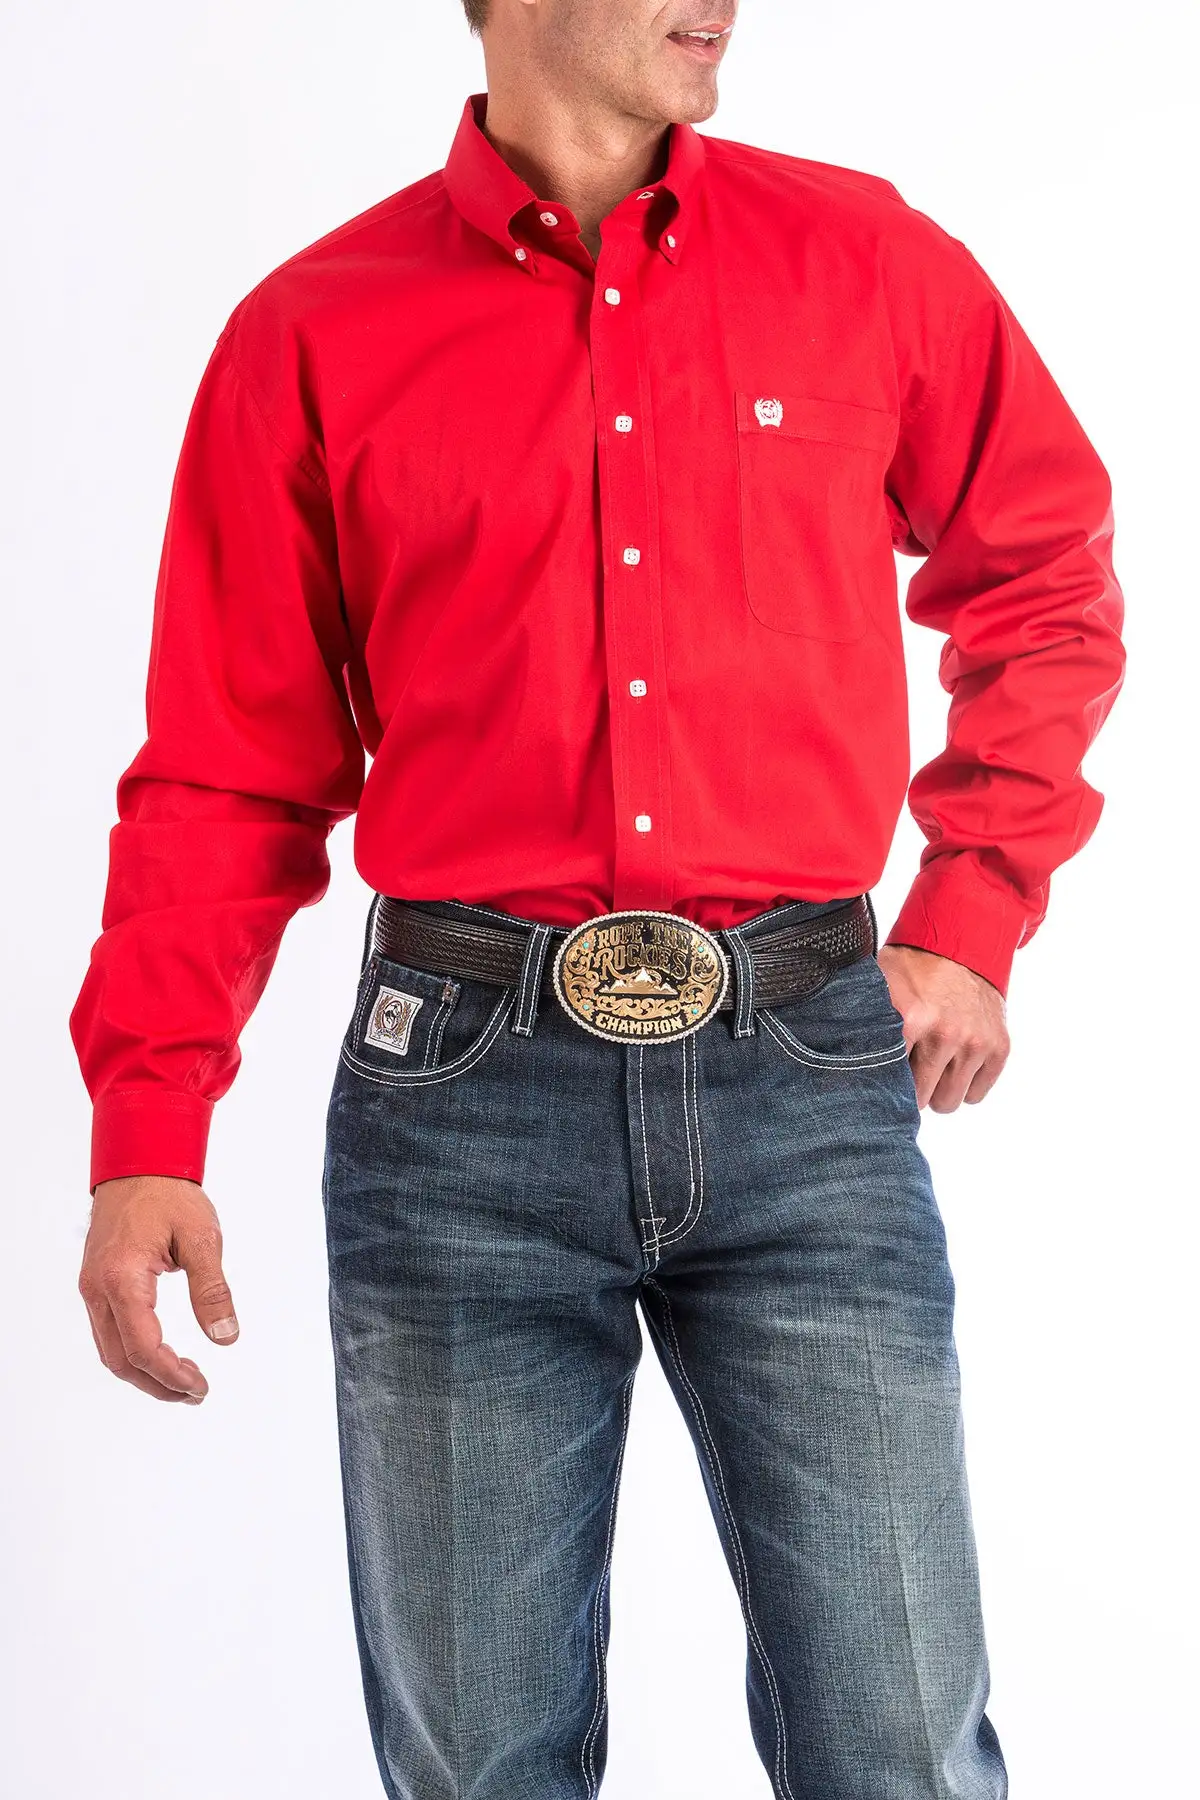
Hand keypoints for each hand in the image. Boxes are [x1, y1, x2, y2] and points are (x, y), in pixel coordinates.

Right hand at [78, 1176, 238, 1403]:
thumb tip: (225, 1337)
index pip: (142, 1348)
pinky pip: (109, 1332)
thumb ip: (212, 1291)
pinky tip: (162, 1354)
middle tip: (195, 1392)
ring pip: (110, 1350)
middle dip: (157, 1384)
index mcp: (123, 1278)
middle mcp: (99, 1288)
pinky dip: (133, 1352)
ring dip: (144, 1372)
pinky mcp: (96, 1284)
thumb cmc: (169, 1195)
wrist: (138, 1165)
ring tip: (183, 1380)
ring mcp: (93, 1287)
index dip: (171, 1376)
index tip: (200, 1387)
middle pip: (120, 1359)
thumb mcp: (202, 1239)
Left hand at [876, 944, 1009, 1111]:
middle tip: (909, 1065)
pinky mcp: (999, 1047)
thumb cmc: (913, 968)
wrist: (963, 943)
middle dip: (912, 1087)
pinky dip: (965, 1084)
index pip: (890, 1081)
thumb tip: (836, 1061)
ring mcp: (976, 1042)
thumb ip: (861, 1021)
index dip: (883, 1081)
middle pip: (920, 1100)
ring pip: (948, 1102)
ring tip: (932, 1063)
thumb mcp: (878, 985)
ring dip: (938, 1089)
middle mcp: (946, 1034)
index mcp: (911, 1019)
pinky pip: (976, 1095)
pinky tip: (955, 1061)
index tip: (880, 1075)